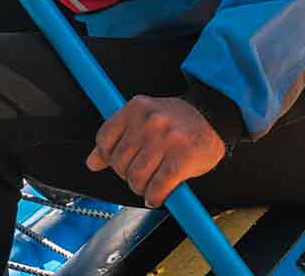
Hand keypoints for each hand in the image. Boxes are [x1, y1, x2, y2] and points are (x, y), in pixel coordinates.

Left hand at [85, 96, 224, 206]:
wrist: (212, 118)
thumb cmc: (175, 122)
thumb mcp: (142, 119)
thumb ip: (116, 138)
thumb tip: (92, 162)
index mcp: (136, 107)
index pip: (104, 139)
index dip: (108, 157)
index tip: (119, 162)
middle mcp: (149, 120)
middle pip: (119, 162)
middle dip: (126, 175)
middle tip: (139, 175)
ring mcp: (166, 139)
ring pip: (136, 178)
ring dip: (141, 189)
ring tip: (149, 185)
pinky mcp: (182, 158)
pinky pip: (157, 187)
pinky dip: (154, 197)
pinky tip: (157, 195)